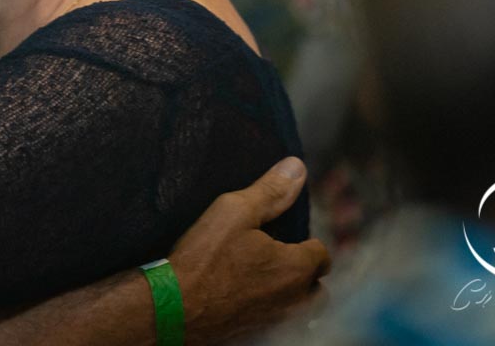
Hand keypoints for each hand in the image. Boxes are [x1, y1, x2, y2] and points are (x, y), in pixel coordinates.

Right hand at [167, 157, 329, 341]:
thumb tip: (296, 167)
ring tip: (265, 279)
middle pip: (318, 289)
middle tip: (279, 259)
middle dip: (306, 274)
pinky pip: (275, 321)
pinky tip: (245, 297)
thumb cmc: (203, 258)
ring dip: (291, 295)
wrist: (172, 307)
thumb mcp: (234, 212)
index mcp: (296, 268)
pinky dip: (269, 310)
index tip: (285, 236)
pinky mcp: (255, 335)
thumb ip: (269, 191)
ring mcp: (275, 322)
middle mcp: (294, 301)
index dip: (306, 242)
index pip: (322, 255)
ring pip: (299, 309)